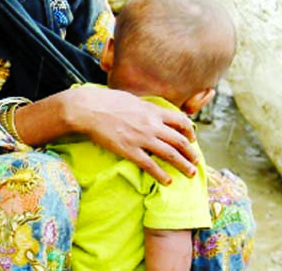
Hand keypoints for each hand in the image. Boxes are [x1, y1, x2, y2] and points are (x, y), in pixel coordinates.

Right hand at [68, 85, 197, 184]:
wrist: (87, 109)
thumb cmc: (105, 100)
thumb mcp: (131, 99)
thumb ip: (145, 107)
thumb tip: (151, 111)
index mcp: (152, 111)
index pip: (181, 121)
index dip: (189, 132)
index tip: (191, 139)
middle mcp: (152, 125)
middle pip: (180, 141)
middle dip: (191, 153)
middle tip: (195, 161)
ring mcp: (142, 138)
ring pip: (170, 155)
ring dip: (183, 165)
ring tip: (190, 174)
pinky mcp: (129, 150)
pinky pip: (150, 166)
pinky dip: (161, 175)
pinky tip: (167, 181)